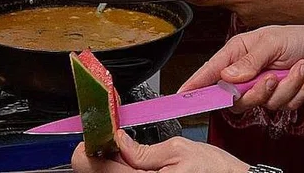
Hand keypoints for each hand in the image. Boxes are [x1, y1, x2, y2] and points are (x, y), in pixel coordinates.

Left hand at [71, 130, 248, 172]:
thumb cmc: (214, 172)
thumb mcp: (180, 150)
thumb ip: (144, 150)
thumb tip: (119, 140)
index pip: (91, 166)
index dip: (88, 147)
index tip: (95, 134)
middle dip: (101, 154)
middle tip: (113, 140)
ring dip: (112, 164)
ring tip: (126, 151)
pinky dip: (123, 170)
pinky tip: (133, 163)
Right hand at [179, 21, 303, 112]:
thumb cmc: (297, 37)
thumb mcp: (272, 43)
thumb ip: (249, 62)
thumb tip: (227, 78)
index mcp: (238, 52)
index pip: (211, 71)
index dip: (196, 84)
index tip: (183, 95)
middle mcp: (247, 72)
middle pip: (236, 99)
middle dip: (257, 93)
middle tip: (270, 79)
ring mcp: (264, 87)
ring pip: (265, 104)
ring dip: (287, 86)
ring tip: (300, 66)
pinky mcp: (281, 97)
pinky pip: (286, 104)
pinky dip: (301, 88)